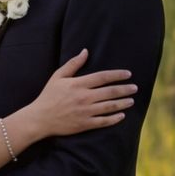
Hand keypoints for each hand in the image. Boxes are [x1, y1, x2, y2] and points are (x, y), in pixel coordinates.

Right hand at [19, 49, 134, 144]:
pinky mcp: (85, 124)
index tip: (128, 74)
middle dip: (125, 89)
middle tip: (135, 88)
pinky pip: (103, 121)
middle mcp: (84, 98)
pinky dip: (114, 118)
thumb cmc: (48, 96)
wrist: (40, 118)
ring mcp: (85, 112)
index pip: (103, 77)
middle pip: (110, 92)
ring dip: (123, 103)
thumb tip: (85, 51)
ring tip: (131, 100)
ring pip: (110, 106)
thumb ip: (73, 64)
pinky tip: (122, 115)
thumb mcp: (58, 77)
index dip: (117, 75)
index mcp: (78, 84)